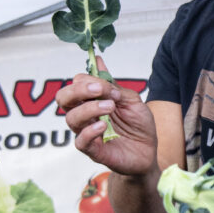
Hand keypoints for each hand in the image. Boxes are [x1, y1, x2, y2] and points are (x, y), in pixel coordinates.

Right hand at [56, 59, 158, 177]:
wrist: (150, 151)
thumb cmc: (139, 125)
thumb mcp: (131, 100)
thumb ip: (113, 84)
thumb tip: (98, 60)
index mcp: (92, 101)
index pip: (76, 84)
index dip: (89, 80)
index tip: (108, 85)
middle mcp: (86, 116)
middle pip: (63, 99)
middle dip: (77, 90)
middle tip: (98, 89)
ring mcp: (88, 133)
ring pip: (71, 118)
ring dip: (90, 108)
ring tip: (109, 107)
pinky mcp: (93, 151)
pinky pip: (80, 141)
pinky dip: (89, 132)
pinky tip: (102, 126)